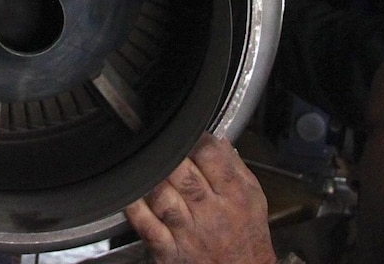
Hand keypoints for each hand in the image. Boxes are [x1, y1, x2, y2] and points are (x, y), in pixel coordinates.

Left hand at [124, 135, 275, 263]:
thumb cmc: (248, 237)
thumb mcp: (253, 197)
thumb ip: (234, 164)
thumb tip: (216, 137)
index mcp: (233, 194)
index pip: (209, 154)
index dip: (193, 136)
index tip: (185, 131)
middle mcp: (211, 213)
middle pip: (182, 173)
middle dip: (168, 153)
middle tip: (160, 143)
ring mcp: (188, 233)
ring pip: (162, 196)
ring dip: (149, 177)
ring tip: (143, 162)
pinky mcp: (170, 252)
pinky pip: (146, 226)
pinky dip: (134, 208)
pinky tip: (129, 193)